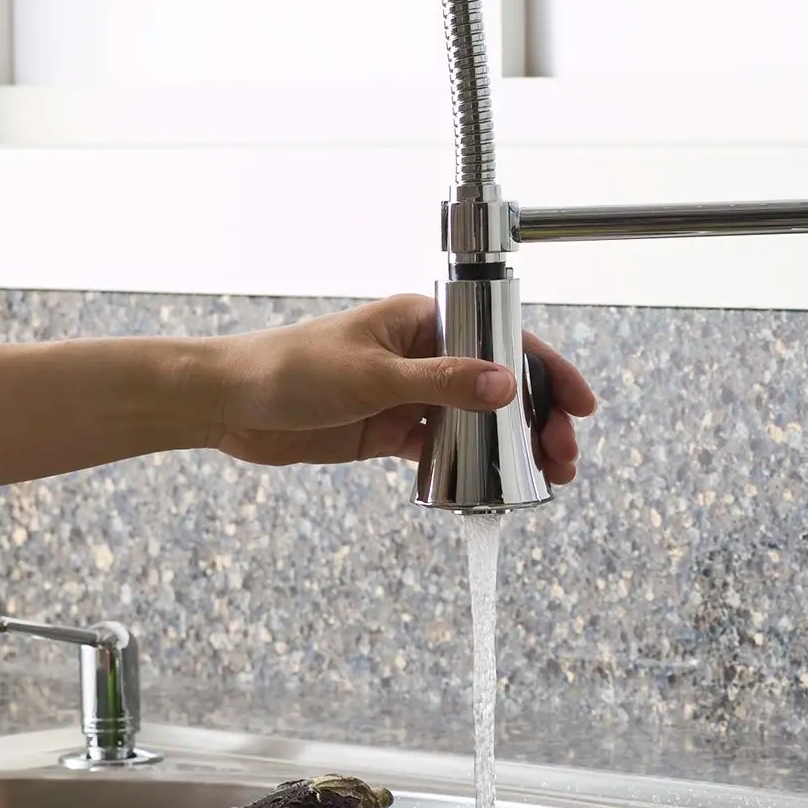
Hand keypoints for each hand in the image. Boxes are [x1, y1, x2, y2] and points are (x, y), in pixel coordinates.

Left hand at [206, 293, 594, 477]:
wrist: (229, 404)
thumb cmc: (287, 369)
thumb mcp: (370, 376)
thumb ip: (440, 382)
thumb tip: (505, 384)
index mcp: (420, 320)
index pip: (499, 340)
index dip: (545, 370)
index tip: (578, 404)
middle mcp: (421, 354)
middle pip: (497, 384)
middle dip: (537, 419)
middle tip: (563, 458)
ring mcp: (406, 394)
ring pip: (476, 419)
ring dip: (511, 446)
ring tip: (544, 477)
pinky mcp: (387, 430)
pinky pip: (443, 446)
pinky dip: (471, 465)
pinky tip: (492, 487)